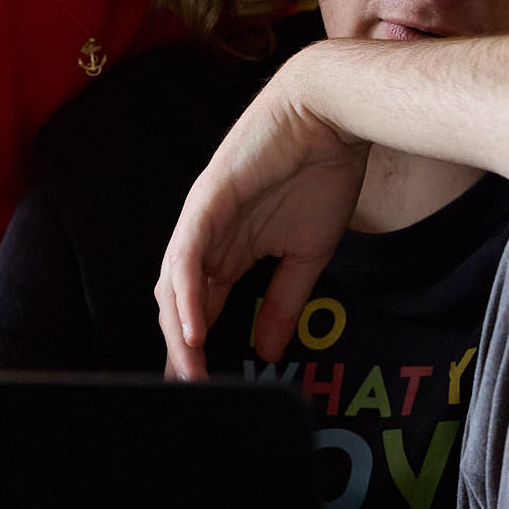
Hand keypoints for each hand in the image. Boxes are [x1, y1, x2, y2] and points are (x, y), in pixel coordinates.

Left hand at [155, 55, 368, 378]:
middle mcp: (207, 238)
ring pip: (174, 284)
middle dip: (181, 350)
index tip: (200, 388)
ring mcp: (203, 219)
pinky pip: (187, 254)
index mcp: (227, 250)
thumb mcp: (307, 256)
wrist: (334, 118)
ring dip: (179, 330)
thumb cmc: (322, 173)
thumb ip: (282, 302)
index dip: (194, 349)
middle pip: (178, 303)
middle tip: (189, 390)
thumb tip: (266, 351)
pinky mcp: (208, 201)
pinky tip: (193, 329)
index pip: (199, 307)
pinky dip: (186, 293)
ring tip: (189, 370)